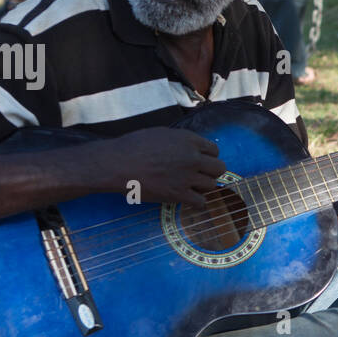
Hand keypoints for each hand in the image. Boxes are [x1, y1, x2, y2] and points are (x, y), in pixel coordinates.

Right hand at [98, 128, 226, 206]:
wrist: (118, 164)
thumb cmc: (134, 146)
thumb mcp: (163, 134)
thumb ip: (182, 142)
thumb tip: (193, 150)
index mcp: (189, 140)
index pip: (215, 150)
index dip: (208, 157)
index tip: (201, 162)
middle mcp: (192, 158)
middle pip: (219, 168)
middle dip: (211, 172)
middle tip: (200, 175)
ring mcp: (187, 177)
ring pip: (212, 185)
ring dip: (203, 187)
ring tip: (190, 186)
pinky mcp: (178, 194)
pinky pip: (201, 202)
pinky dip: (197, 202)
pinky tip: (188, 199)